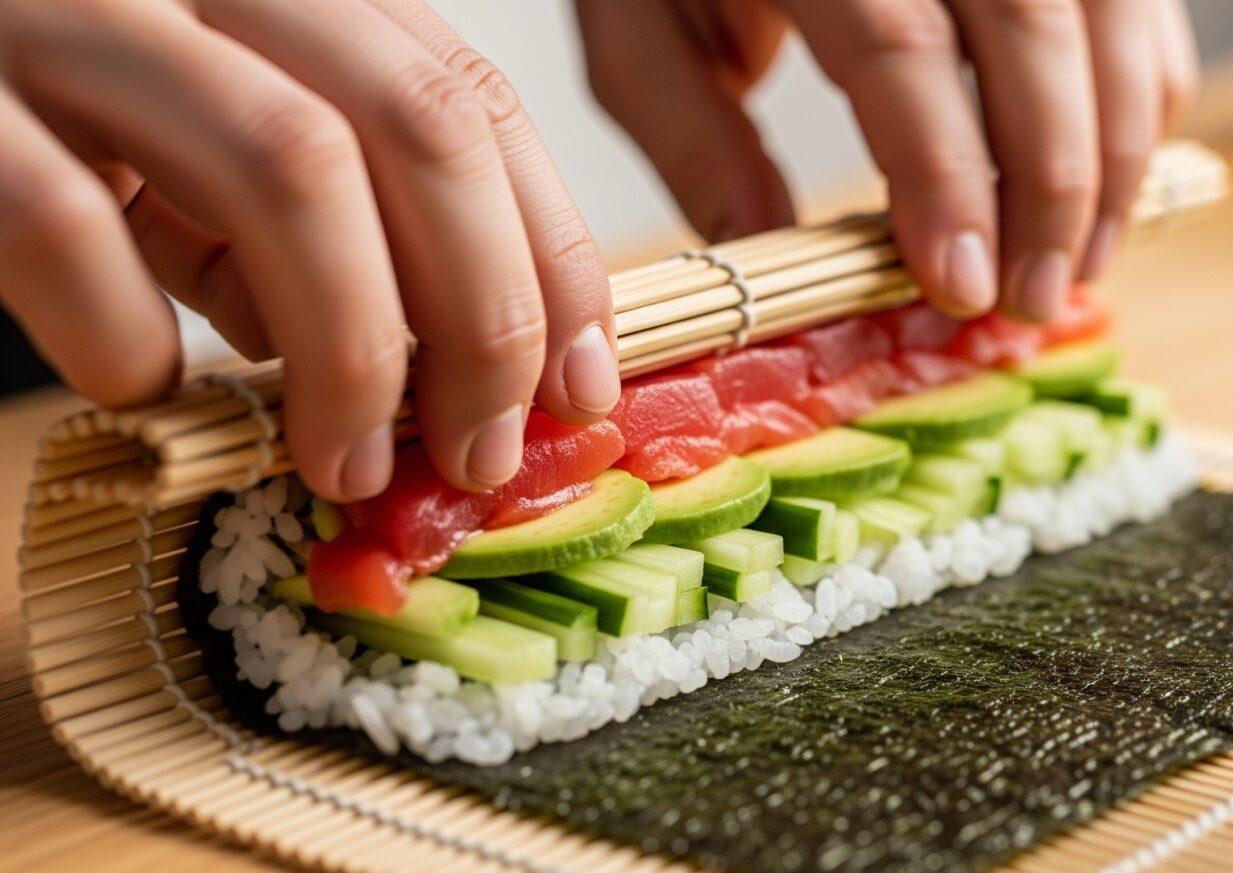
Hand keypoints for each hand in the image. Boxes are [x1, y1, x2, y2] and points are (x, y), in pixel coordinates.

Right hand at [0, 0, 620, 501]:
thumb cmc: (35, 105)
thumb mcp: (195, 141)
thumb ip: (305, 213)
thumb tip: (419, 355)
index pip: (472, 101)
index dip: (553, 256)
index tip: (582, 387)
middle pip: (417, 128)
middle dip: (486, 315)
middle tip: (480, 455)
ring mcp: (58, 9)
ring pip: (288, 163)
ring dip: (351, 347)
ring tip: (346, 465)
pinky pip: (65, 216)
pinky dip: (127, 331)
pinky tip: (139, 384)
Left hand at [577, 0, 1197, 321]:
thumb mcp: (642, 29)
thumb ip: (695, 140)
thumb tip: (770, 261)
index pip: (900, 44)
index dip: (944, 175)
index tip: (960, 288)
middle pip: (1028, 28)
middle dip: (1048, 186)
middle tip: (1030, 301)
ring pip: (1105, 15)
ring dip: (1112, 154)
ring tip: (1079, 266)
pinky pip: (1137, 2)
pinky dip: (1140, 93)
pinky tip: (1109, 185)